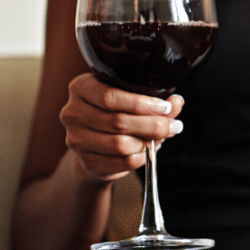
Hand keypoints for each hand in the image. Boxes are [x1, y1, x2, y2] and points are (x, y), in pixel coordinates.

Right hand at [60, 73, 184, 181]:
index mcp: (81, 88)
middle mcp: (72, 113)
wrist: (97, 145)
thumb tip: (176, 102)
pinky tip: (149, 151)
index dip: (142, 104)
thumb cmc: (117, 114)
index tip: (165, 108)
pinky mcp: (85, 161)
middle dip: (152, 125)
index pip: (110, 97)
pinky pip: (122, 162)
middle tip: (174, 126)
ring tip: (162, 138)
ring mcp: (75, 139)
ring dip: (148, 143)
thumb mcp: (134, 100)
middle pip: (118, 121)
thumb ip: (156, 101)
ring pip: (120, 144)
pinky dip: (142, 157)